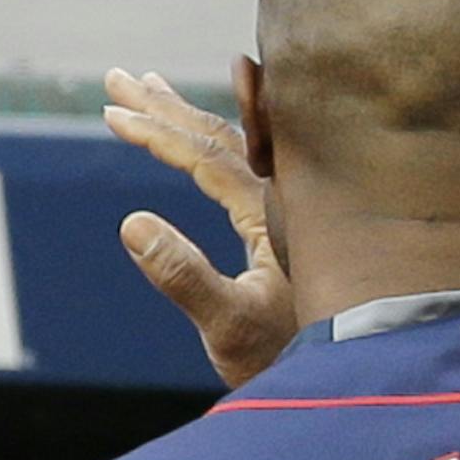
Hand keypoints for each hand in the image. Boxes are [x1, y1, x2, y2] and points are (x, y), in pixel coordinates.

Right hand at [105, 67, 295, 388]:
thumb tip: (131, 223)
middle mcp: (289, 199)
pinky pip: (249, 164)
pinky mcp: (292, 226)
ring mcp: (293, 210)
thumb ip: (183, 275)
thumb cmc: (290, 361)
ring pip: (235, 144)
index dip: (156, 131)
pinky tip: (199, 144)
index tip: (111, 112)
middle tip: (116, 77)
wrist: (348, 383)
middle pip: (220, 133)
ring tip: (147, 91)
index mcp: (277, 212)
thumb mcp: (230, 325)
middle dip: (165, 105)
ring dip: (186, 118)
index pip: (206, 155)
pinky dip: (213, 142)